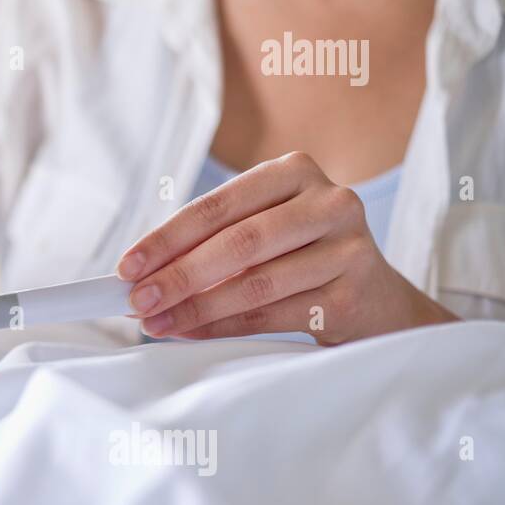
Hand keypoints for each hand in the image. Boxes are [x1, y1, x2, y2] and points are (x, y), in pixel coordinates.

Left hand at [114, 151, 459, 345]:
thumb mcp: (262, 231)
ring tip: (156, 323)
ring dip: (197, 307)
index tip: (127, 266)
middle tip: (137, 301)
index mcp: (293, 172)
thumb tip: (141, 274)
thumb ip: (211, 242)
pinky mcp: (353, 293)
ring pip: (256, 282)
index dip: (167, 237)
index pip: (217, 205)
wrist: (377, 300)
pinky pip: (273, 314)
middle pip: (238, 242)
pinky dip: (225, 326)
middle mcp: (328, 201)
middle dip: (179, 275)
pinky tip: (193, 332)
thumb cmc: (300, 257)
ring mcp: (348, 247)